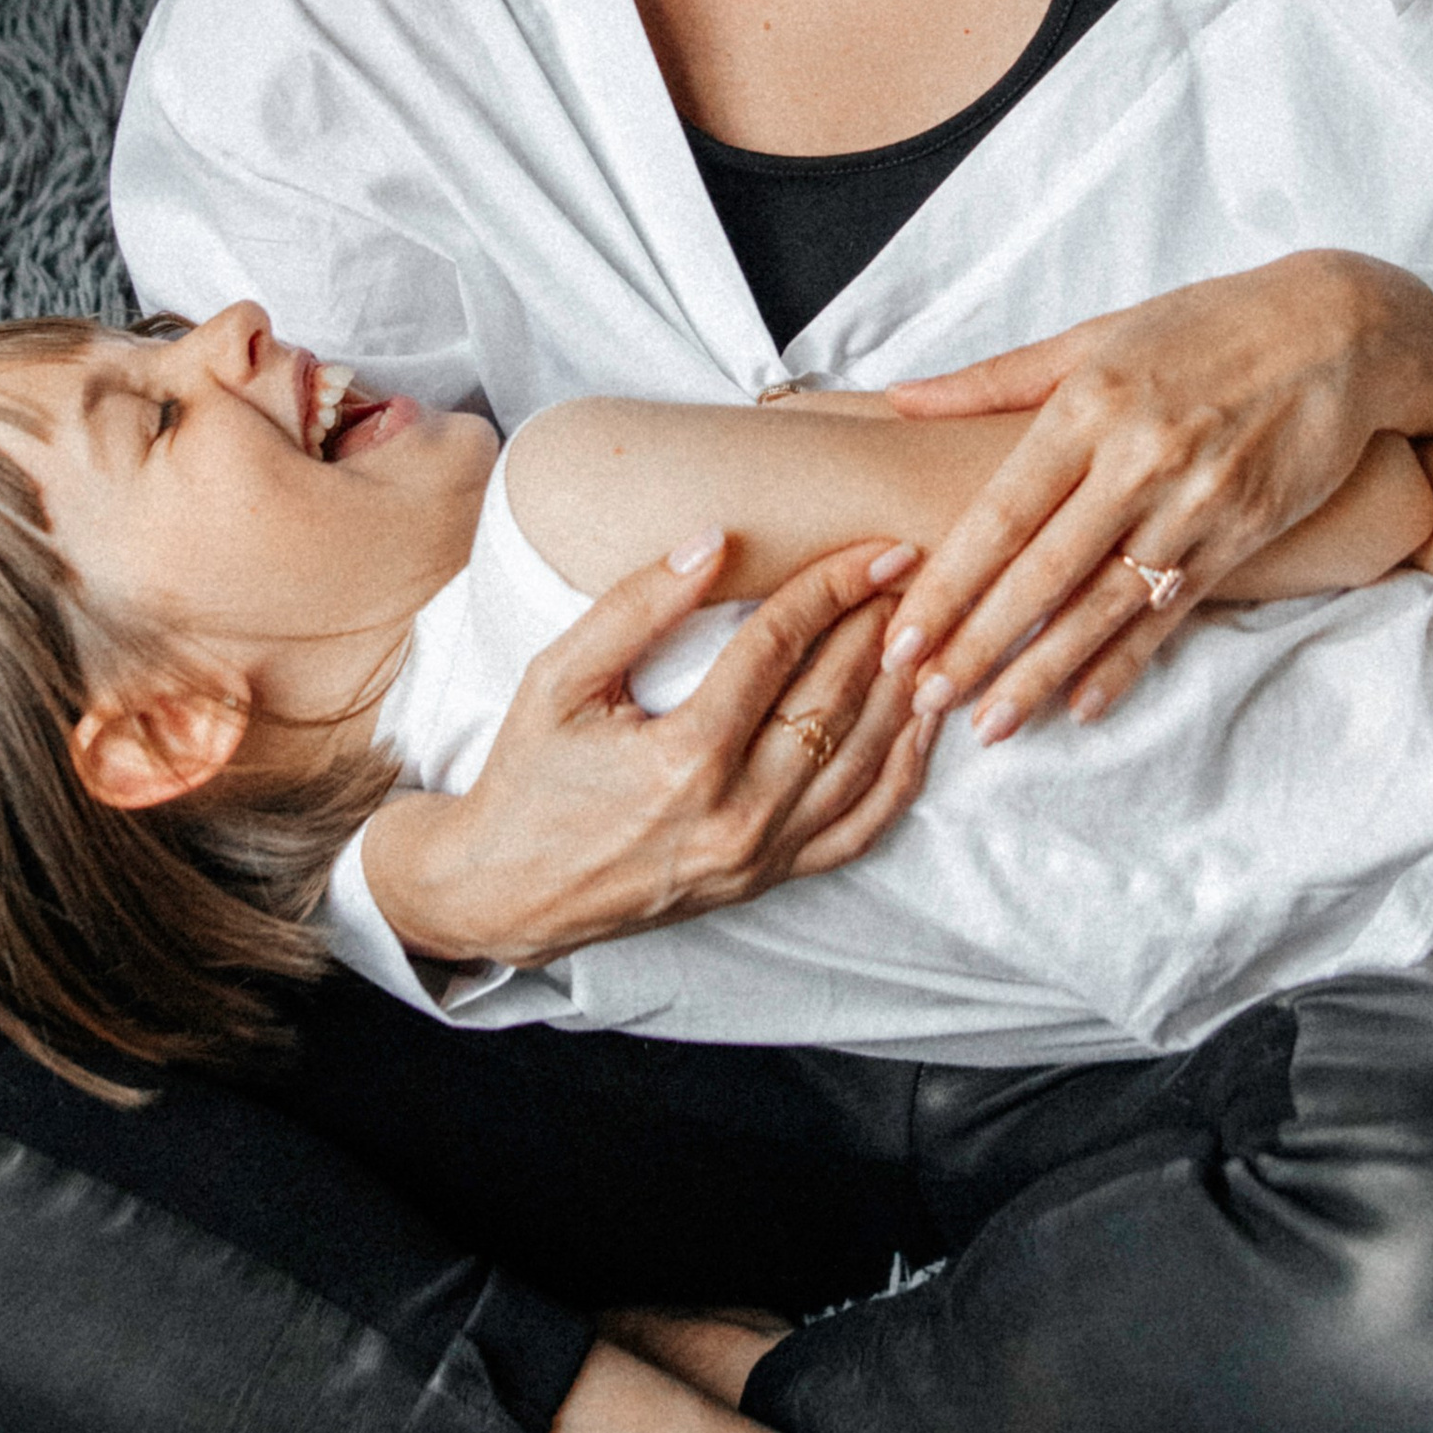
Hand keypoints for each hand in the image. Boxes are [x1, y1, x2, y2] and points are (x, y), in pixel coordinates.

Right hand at [378, 537, 928, 965]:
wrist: (503, 891)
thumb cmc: (527, 777)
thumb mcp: (558, 679)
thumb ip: (635, 607)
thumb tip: (713, 541)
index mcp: (685, 758)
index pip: (781, 648)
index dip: (834, 588)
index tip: (878, 548)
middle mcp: (737, 814)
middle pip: (837, 700)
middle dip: (882, 626)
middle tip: (919, 571)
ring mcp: (760, 856)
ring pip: (864, 763)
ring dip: (903, 691)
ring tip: (929, 629)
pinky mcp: (768, 880)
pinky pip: (861, 828)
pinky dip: (903, 773)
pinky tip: (921, 723)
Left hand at [880, 253, 1432, 738]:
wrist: (1341, 330)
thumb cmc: (1206, 325)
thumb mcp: (1098, 334)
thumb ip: (996, 379)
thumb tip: (898, 399)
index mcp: (1090, 405)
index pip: (1003, 511)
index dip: (949, 581)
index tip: (902, 636)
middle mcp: (1141, 458)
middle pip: (1045, 571)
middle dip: (979, 644)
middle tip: (925, 701)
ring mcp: (1196, 503)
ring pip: (1105, 605)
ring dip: (1043, 672)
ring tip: (991, 723)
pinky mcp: (1243, 534)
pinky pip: (1172, 611)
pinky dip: (1126, 662)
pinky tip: (1083, 706)